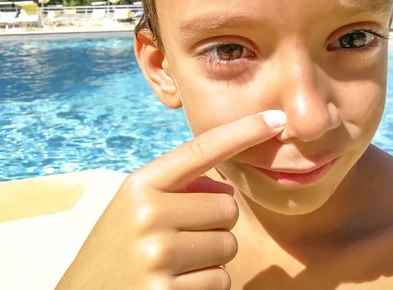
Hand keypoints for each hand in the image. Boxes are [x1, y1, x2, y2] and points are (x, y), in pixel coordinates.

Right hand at [56, 110, 286, 289]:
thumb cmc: (116, 246)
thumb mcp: (134, 205)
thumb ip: (177, 189)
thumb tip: (226, 193)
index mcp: (141, 185)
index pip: (202, 150)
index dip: (243, 132)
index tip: (276, 119)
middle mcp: (149, 215)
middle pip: (228, 209)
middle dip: (216, 224)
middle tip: (184, 236)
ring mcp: (158, 256)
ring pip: (229, 247)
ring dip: (213, 256)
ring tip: (176, 261)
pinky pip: (221, 281)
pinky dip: (207, 284)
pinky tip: (177, 284)